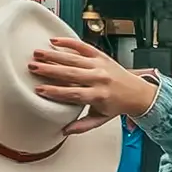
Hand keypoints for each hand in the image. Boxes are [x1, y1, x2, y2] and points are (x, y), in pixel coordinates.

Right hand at [29, 39, 157, 134]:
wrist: (138, 92)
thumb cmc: (117, 105)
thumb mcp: (100, 119)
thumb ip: (82, 126)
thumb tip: (64, 131)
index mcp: (98, 96)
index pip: (73, 93)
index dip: (55, 91)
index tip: (40, 89)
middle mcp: (99, 78)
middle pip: (70, 73)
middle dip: (50, 70)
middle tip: (33, 67)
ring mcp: (100, 65)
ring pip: (74, 59)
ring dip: (54, 55)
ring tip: (38, 54)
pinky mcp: (101, 56)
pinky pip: (84, 46)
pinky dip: (69, 42)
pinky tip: (55, 41)